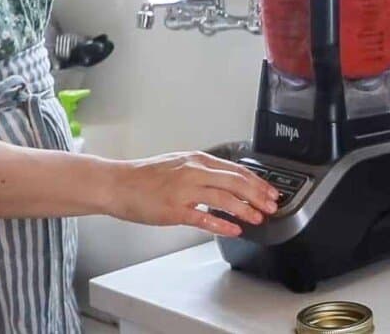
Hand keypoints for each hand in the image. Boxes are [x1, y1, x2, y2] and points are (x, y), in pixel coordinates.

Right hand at [105, 151, 279, 236]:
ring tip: (257, 218)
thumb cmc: (146, 176)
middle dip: (258, 195)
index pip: (237, 170)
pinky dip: (221, 224)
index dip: (258, 182)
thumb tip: (229, 181)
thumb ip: (204, 171)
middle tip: (271, 206)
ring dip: (244, 210)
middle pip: (236, 182)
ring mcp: (184, 190)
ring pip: (223, 199)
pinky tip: (234, 230)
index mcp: (198, 160)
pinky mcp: (173, 209)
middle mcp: (194, 172)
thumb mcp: (180, 163)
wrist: (117, 184)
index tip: (270, 192)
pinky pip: (203, 217)